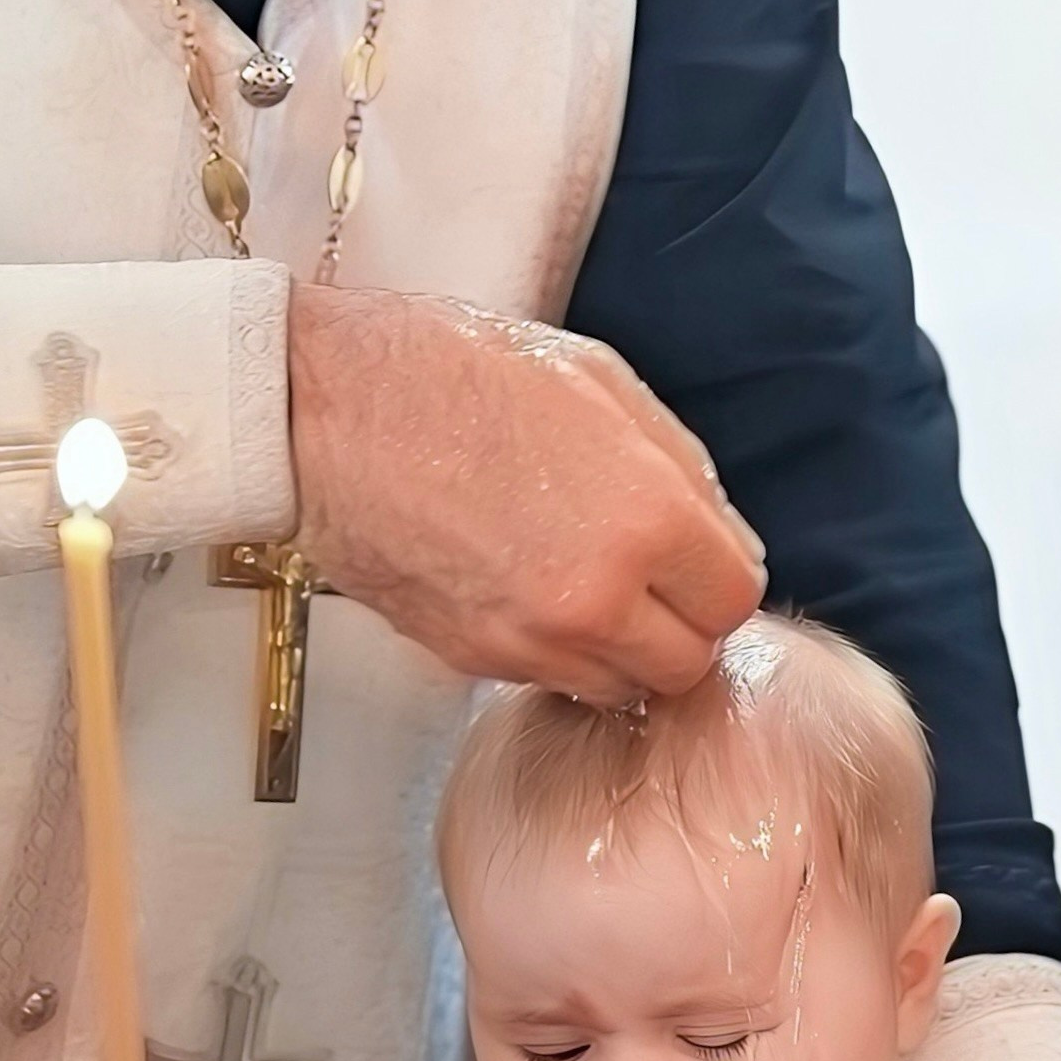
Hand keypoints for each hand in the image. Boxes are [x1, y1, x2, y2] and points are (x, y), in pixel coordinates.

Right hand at [289, 290, 764, 702]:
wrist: (326, 406)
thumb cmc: (457, 372)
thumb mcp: (602, 383)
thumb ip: (683, 470)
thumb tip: (729, 537)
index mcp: (645, 521)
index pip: (734, 600)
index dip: (716, 573)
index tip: (693, 555)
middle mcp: (595, 600)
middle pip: (686, 665)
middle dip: (679, 624)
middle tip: (649, 578)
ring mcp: (529, 640)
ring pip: (619, 688)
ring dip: (619, 648)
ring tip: (584, 582)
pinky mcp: (472, 659)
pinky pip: (548, 679)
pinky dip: (556, 650)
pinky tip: (529, 588)